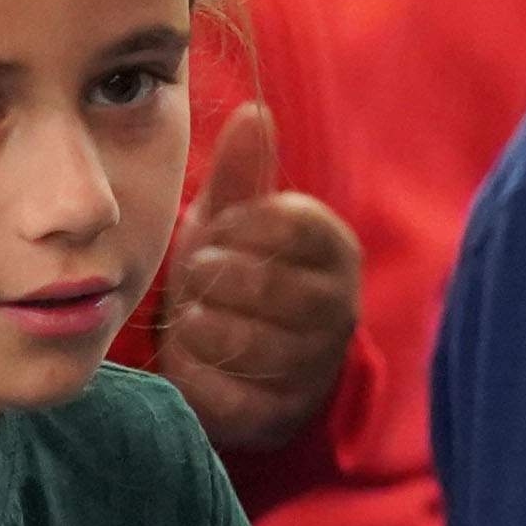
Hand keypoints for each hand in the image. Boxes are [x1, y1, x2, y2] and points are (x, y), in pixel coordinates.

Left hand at [156, 106, 357, 453]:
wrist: (233, 352)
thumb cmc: (234, 267)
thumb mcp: (234, 217)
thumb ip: (242, 168)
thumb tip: (253, 111)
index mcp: (335, 250)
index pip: (289, 224)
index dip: (236, 226)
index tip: (215, 232)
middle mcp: (339, 310)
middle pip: (268, 286)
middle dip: (213, 278)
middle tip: (194, 276)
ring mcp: (313, 367)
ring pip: (246, 341)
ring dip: (198, 323)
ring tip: (189, 313)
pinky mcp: (280, 414)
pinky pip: (227, 394)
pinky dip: (191, 371)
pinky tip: (186, 354)